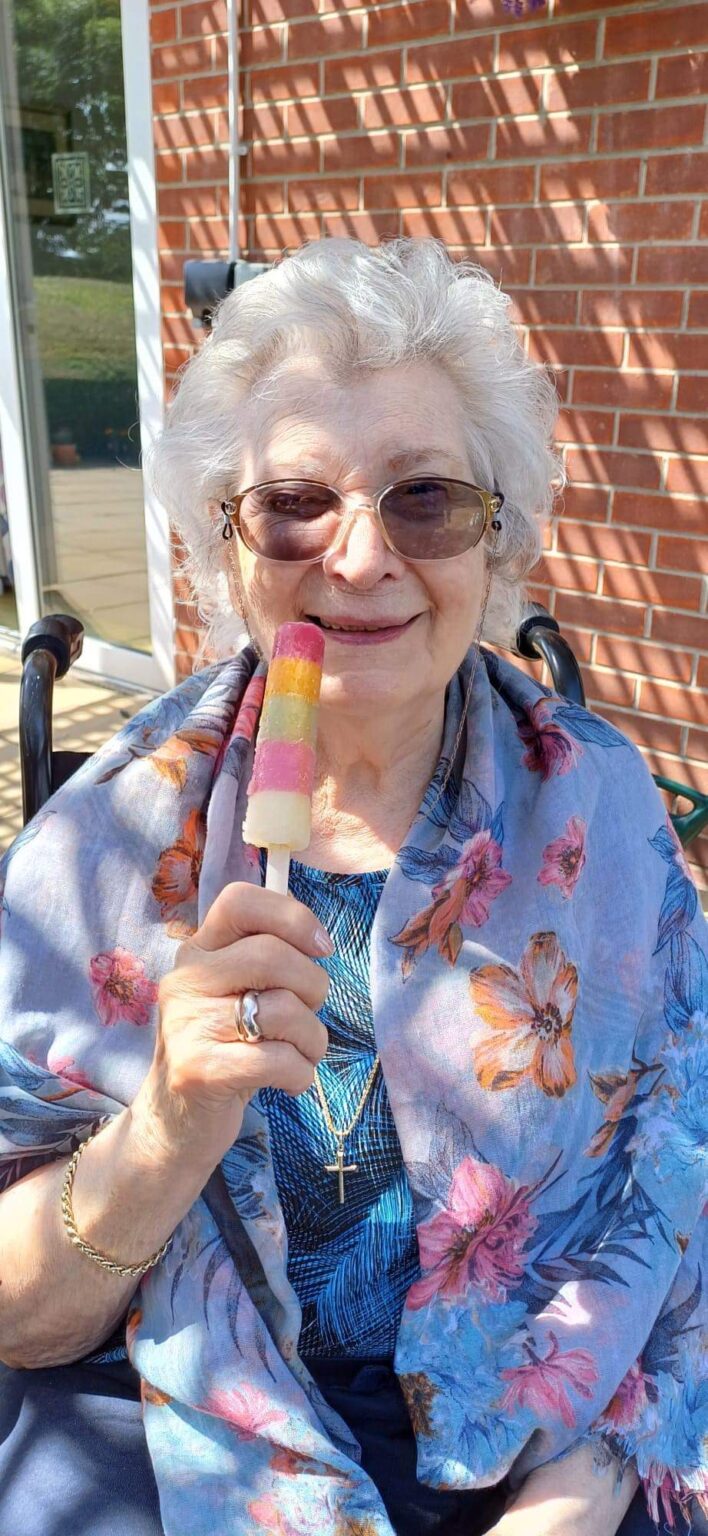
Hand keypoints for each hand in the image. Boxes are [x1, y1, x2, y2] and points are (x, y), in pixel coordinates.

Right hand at [130, 883, 330, 1173]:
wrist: (174, 1125)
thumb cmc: (223, 1050)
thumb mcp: (233, 995)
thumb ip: (263, 960)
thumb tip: (317, 939)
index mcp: (197, 952)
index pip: (240, 901)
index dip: (292, 916)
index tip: (320, 948)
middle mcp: (185, 980)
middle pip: (272, 955)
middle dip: (314, 986)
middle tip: (310, 1013)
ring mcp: (187, 1025)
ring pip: (283, 1010)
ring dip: (313, 1038)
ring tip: (300, 1055)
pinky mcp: (198, 1070)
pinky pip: (279, 1060)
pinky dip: (301, 1074)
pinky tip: (289, 1082)